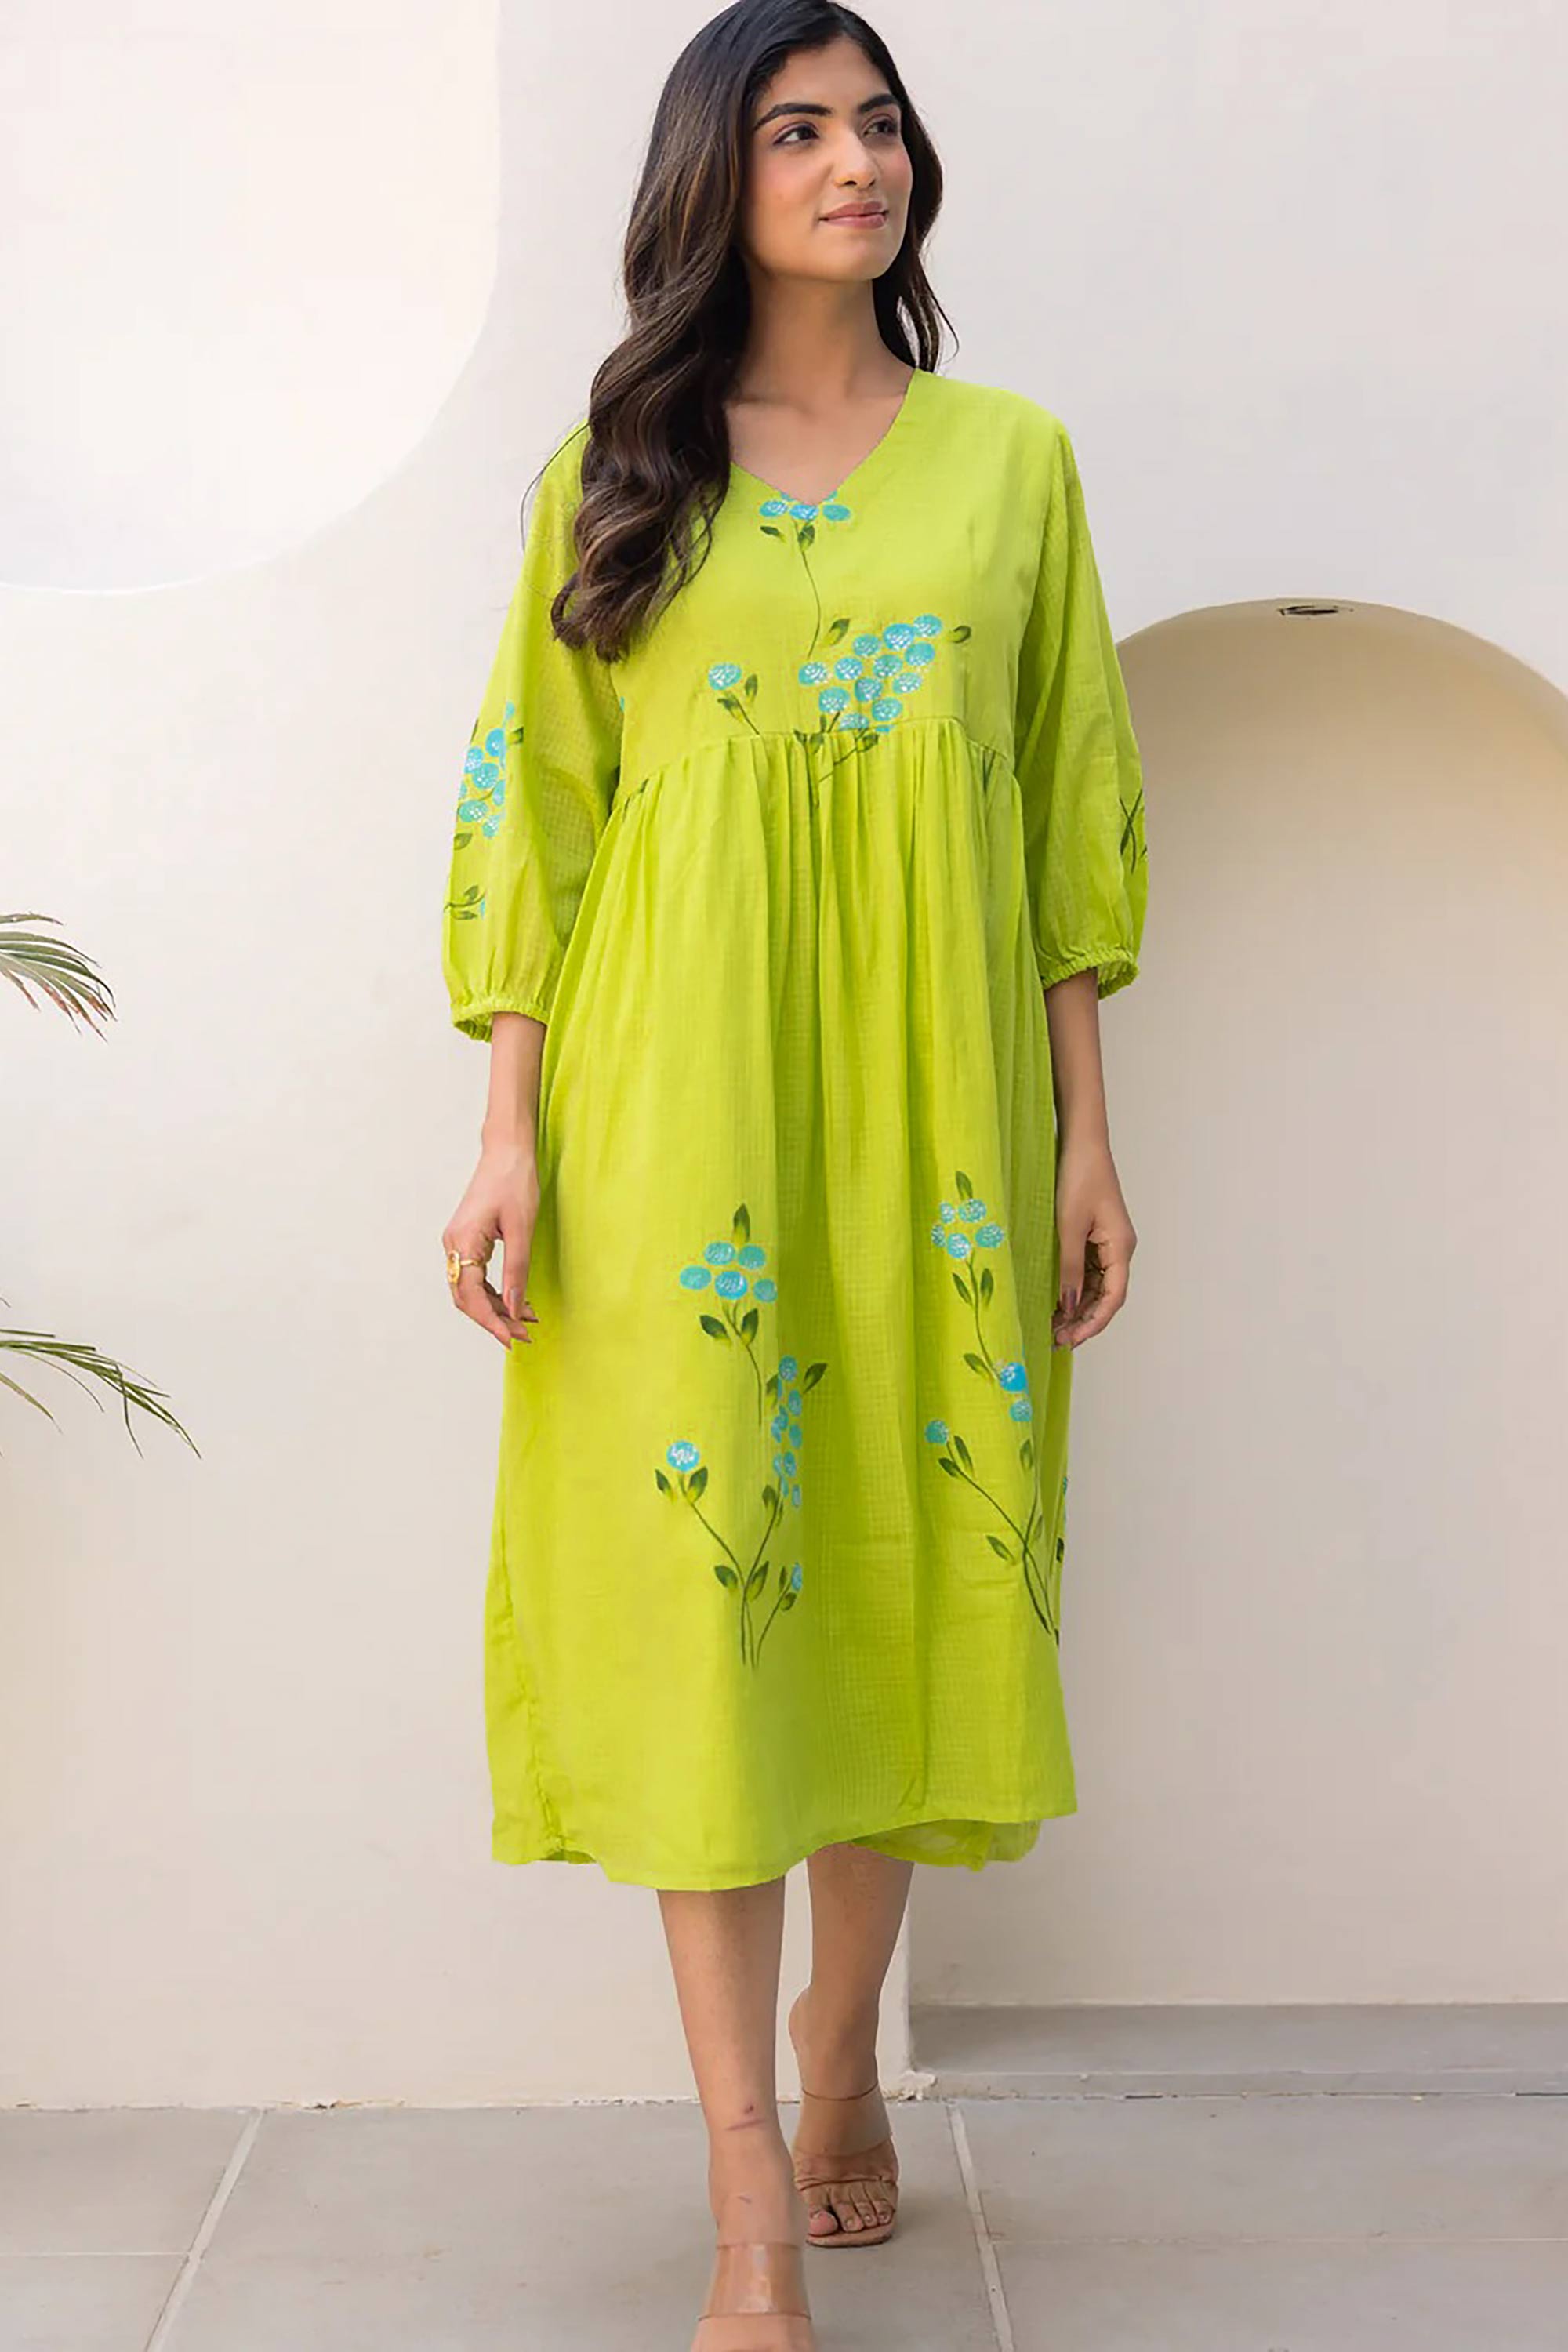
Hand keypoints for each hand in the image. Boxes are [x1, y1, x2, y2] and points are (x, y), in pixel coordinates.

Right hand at [442, 1138, 541, 1349]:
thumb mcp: (522, 1229)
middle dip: (494, 1319)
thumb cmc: (515, 1181)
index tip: (512, 1339)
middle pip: (466, 1297)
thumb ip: (516, 1271)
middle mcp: (453, 1244)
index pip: (470, 1296)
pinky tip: (516, 1300)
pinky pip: (474, 1275)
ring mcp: (457, 1241)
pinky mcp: (466, 1239)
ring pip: (470, 1289)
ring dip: (496, 1307)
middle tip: (524, 1334)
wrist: (507, 1150)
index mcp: (462, 1241)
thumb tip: (515, 1309)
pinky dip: (494, 1291)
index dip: (491, 1321)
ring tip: (526, 1321)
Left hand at [1051, 1133, 1136, 1348]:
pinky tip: (1055, 1301)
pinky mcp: (1094, 1237)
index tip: (1072, 1339)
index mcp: (1121, 1247)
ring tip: (1052, 1327)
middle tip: (1056, 1340)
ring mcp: (1107, 1244)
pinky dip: (1074, 1289)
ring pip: (1096, 1287)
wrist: (1081, 1143)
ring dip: (1077, 1308)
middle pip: (1107, 1297)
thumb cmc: (1078, 1177)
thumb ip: (1069, 1268)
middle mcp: (1119, 1249)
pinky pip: (1088, 1272)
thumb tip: (1069, 1306)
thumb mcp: (1069, 1226)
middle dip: (1084, 1320)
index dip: (1094, 1322)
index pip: (1114, 1297)